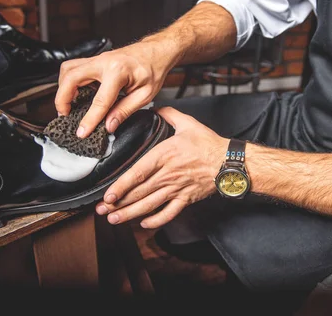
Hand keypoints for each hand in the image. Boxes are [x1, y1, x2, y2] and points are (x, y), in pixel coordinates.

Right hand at [55, 40, 174, 137]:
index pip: (100, 100)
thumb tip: (109, 125)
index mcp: (119, 71)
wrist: (156, 51)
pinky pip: (74, 67)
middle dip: (62, 99)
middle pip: (71, 77)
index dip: (89, 119)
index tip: (82, 132)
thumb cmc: (153, 69)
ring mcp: (98, 58)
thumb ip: (125, 110)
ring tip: (68, 105)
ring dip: (63, 88)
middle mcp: (104, 61)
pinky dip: (70, 81)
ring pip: (68, 69)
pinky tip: (76, 93)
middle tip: (65, 115)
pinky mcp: (95, 59)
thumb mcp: (145, 95)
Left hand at [95, 107, 228, 228]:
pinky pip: (168, 214)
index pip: (137, 174)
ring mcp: (176, 189)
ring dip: (130, 214)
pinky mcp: (185, 199)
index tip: (108, 195)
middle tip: (102, 211)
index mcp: (164, 155)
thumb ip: (169, 115)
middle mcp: (168, 175)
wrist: (229, 162)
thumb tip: (156, 108)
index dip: (121, 187)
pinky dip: (155, 220)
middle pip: (139, 193)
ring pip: (149, 205)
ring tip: (115, 219)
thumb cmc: (209, 144)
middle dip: (118, 204)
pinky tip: (144, 223)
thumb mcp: (188, 123)